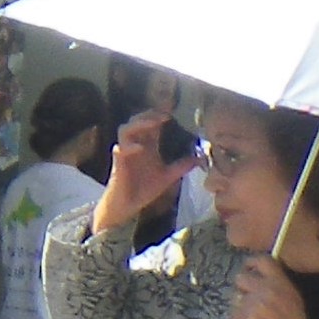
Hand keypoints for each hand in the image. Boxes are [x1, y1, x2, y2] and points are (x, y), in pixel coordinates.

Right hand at [94, 113, 191, 233]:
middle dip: (148, 115)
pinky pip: (119, 151)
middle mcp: (135, 146)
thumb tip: (200, 158)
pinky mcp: (119, 165)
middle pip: (136, 121)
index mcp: (147, 146)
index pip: (151, 124)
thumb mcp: (167, 176)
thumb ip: (181, 166)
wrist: (126, 205)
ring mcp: (126, 154)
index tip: (174, 113)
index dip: (159, 115)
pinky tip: (140, 148)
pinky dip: (129, 147)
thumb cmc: (143, 188)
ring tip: (152, 124)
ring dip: (138, 125)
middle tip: (164, 116)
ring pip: (125, 130)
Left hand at [230, 255, 318, 318]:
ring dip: (241, 300)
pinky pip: (233, 309)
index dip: (251, 262)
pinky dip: (239, 314)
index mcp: (279, 281)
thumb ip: (276, 279)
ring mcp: (251, 304)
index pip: (260, 260)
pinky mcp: (242, 317)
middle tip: (248, 292)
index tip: (249, 267)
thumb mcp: (292, 293)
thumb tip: (257, 269)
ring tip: (253, 310)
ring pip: (235, 294)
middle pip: (240, 276)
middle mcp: (264, 289)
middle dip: (242, 284)